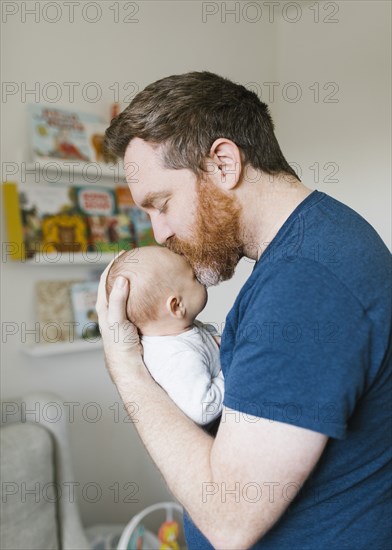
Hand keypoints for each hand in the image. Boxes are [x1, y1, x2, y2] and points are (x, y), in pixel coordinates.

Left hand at [96, 252, 142, 384]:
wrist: (129, 365)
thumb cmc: (120, 344)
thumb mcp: (117, 320)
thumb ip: (119, 300)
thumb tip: (122, 278)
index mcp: (103, 307)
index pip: (105, 280)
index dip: (112, 265)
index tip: (122, 253)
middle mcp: (112, 310)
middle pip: (116, 285)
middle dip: (124, 271)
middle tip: (135, 260)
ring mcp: (122, 316)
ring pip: (127, 294)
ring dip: (134, 283)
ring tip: (144, 272)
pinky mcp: (133, 322)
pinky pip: (137, 304)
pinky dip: (142, 295)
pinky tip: (152, 293)